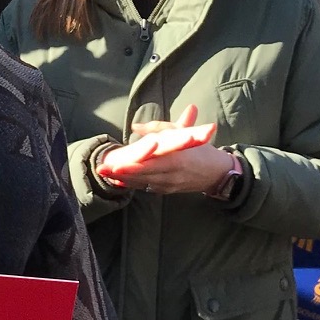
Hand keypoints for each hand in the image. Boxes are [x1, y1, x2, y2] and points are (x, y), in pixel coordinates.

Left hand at [98, 106, 232, 194]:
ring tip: (104, 174)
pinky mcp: (168, 191)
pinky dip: (132, 185)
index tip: (116, 162)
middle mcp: (172, 175)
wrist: (217, 173)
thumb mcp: (183, 132)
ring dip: (123, 179)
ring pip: (142, 184)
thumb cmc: (201, 149)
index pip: (150, 164)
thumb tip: (136, 127)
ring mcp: (169, 186)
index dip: (132, 165)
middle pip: (142, 175)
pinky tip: (118, 182)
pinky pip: (146, 188)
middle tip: (101, 168)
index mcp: (177, 160)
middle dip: (121, 173)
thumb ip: (160, 127)